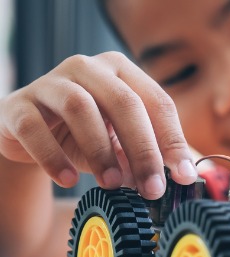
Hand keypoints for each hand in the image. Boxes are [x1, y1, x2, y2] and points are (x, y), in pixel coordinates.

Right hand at [0, 52, 195, 198]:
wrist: (29, 135)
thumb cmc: (86, 136)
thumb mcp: (122, 144)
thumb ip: (148, 156)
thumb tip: (180, 180)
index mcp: (123, 72)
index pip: (158, 102)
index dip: (173, 141)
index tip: (183, 176)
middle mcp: (89, 68)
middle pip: (125, 103)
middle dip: (144, 150)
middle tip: (153, 188)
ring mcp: (51, 83)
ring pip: (80, 108)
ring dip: (101, 151)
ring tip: (112, 184)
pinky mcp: (19, 105)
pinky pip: (34, 127)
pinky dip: (53, 156)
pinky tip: (67, 179)